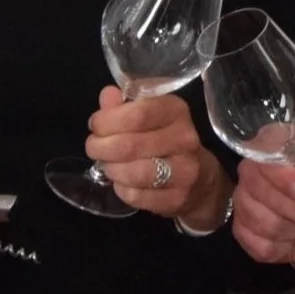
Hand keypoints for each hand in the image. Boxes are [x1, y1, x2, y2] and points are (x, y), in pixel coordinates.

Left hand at [85, 86, 226, 224]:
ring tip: (108, 165)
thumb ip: (124, 106)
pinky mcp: (178, 198)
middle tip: (93, 148)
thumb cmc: (166, 139)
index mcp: (176, 111)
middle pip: (130, 145)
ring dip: (112, 169)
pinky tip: (121, 182)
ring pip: (134, 173)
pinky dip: (121, 189)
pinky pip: (137, 196)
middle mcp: (185, 138)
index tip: (95, 126)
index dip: (107, 121)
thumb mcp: (150, 115)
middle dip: (102, 147)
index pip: (137, 114)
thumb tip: (107, 95)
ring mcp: (185, 170)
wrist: (200, 178)